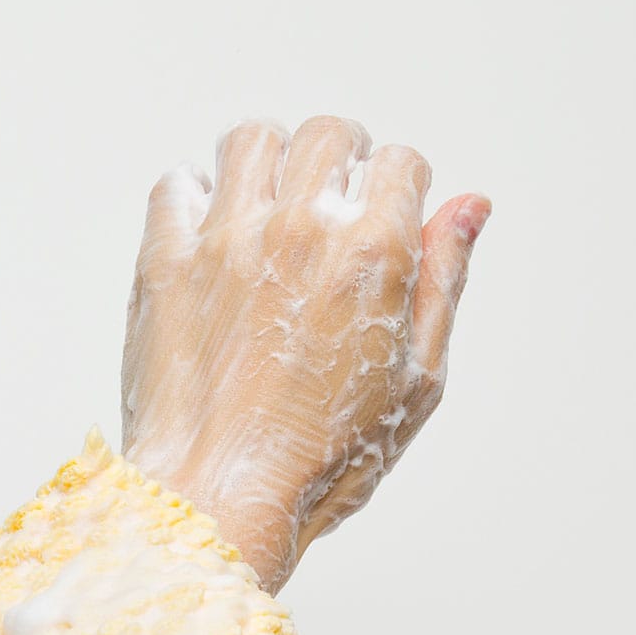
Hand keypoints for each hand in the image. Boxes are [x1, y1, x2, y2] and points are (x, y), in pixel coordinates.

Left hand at [120, 116, 489, 592]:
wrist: (218, 500)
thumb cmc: (322, 461)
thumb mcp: (416, 382)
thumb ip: (444, 284)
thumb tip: (469, 207)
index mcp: (374, 255)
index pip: (402, 162)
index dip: (402, 188)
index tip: (387, 215)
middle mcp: (300, 230)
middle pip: (329, 135)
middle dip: (342, 158)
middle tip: (332, 201)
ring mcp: (226, 240)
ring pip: (250, 140)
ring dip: (268, 162)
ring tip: (269, 207)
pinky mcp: (165, 260)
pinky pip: (177, 184)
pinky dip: (195, 196)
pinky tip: (210, 234)